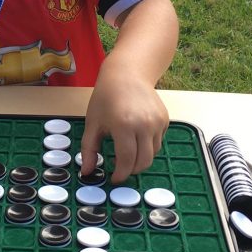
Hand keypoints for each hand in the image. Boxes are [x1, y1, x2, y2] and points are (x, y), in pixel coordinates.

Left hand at [80, 68, 169, 183]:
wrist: (127, 73)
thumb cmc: (106, 97)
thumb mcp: (93, 123)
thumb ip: (89, 149)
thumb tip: (87, 172)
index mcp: (124, 126)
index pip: (127, 161)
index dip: (121, 174)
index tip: (114, 178)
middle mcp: (144, 125)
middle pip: (143, 161)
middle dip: (132, 170)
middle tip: (121, 169)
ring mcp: (157, 122)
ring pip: (153, 153)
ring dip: (140, 158)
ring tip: (127, 151)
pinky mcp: (165, 119)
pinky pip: (158, 141)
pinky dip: (148, 145)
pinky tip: (136, 136)